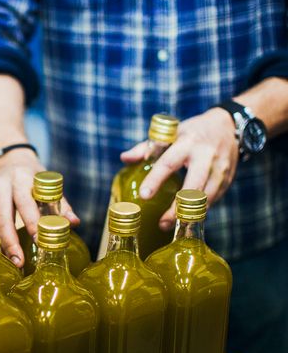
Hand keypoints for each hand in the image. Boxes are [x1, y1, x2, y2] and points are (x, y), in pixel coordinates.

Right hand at [0, 148, 79, 267]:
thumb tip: (74, 223)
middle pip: (2, 215)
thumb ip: (60, 205)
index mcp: (22, 178)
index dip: (31, 222)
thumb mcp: (47, 185)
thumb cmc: (33, 178)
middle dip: (10, 240)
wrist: (10, 162)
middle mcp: (1, 184)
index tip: (38, 241)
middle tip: (19, 261)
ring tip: (9, 262)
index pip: (25, 202)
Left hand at [120, 107, 238, 230]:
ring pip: (206, 198)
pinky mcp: (228, 179)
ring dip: (189, 215)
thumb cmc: (192, 132)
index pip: (168, 163)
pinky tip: (187, 218)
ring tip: (172, 226)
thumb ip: (147, 147)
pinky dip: (200, 211)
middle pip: (192, 187)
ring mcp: (220, 169)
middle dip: (177, 208)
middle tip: (162, 223)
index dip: (155, 180)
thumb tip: (124, 158)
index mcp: (187, 142)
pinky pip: (214, 200)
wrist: (228, 126)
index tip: (143, 196)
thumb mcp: (170, 133)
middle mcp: (206, 156)